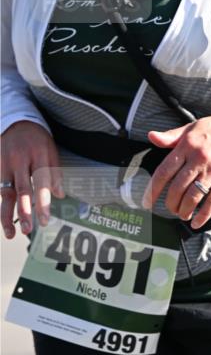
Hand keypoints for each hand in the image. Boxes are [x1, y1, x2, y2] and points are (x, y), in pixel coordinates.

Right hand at [0, 121, 63, 238]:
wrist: (15, 121)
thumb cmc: (38, 139)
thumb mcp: (51, 151)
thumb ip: (55, 173)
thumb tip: (60, 196)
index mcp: (39, 156)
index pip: (42, 182)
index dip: (43, 203)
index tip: (44, 220)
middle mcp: (21, 160)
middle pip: (22, 190)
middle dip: (24, 212)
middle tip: (28, 230)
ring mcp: (6, 164)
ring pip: (5, 193)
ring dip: (7, 215)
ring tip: (11, 233)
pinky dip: (2, 205)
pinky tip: (4, 220)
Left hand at [141, 109, 210, 229]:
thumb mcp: (193, 127)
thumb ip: (172, 136)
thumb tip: (152, 137)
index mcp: (187, 146)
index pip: (164, 171)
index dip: (153, 189)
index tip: (147, 201)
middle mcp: (199, 158)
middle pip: (177, 188)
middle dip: (170, 203)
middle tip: (170, 208)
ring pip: (193, 196)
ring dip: (184, 210)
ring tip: (182, 214)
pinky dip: (204, 214)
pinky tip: (197, 222)